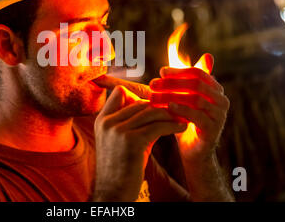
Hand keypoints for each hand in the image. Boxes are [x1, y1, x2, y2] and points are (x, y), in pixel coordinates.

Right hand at [93, 85, 186, 201]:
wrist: (113, 192)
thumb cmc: (121, 168)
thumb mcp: (121, 141)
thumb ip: (133, 123)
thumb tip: (155, 108)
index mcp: (102, 120)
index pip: (120, 92)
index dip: (138, 96)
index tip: (155, 104)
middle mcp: (107, 122)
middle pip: (140, 102)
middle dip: (160, 105)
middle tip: (177, 108)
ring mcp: (118, 131)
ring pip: (151, 112)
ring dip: (169, 114)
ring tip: (182, 117)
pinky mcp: (132, 141)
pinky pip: (158, 126)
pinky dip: (172, 125)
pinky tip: (181, 127)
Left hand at [149, 67, 229, 163]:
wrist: (193, 151)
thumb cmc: (186, 120)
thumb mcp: (183, 97)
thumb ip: (180, 78)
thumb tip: (173, 49)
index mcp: (215, 88)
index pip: (197, 72)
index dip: (178, 71)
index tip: (160, 72)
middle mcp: (221, 99)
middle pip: (196, 84)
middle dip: (172, 82)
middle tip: (153, 84)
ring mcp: (219, 115)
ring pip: (195, 98)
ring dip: (172, 95)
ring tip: (155, 96)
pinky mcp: (213, 129)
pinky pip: (197, 116)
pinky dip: (181, 110)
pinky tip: (167, 107)